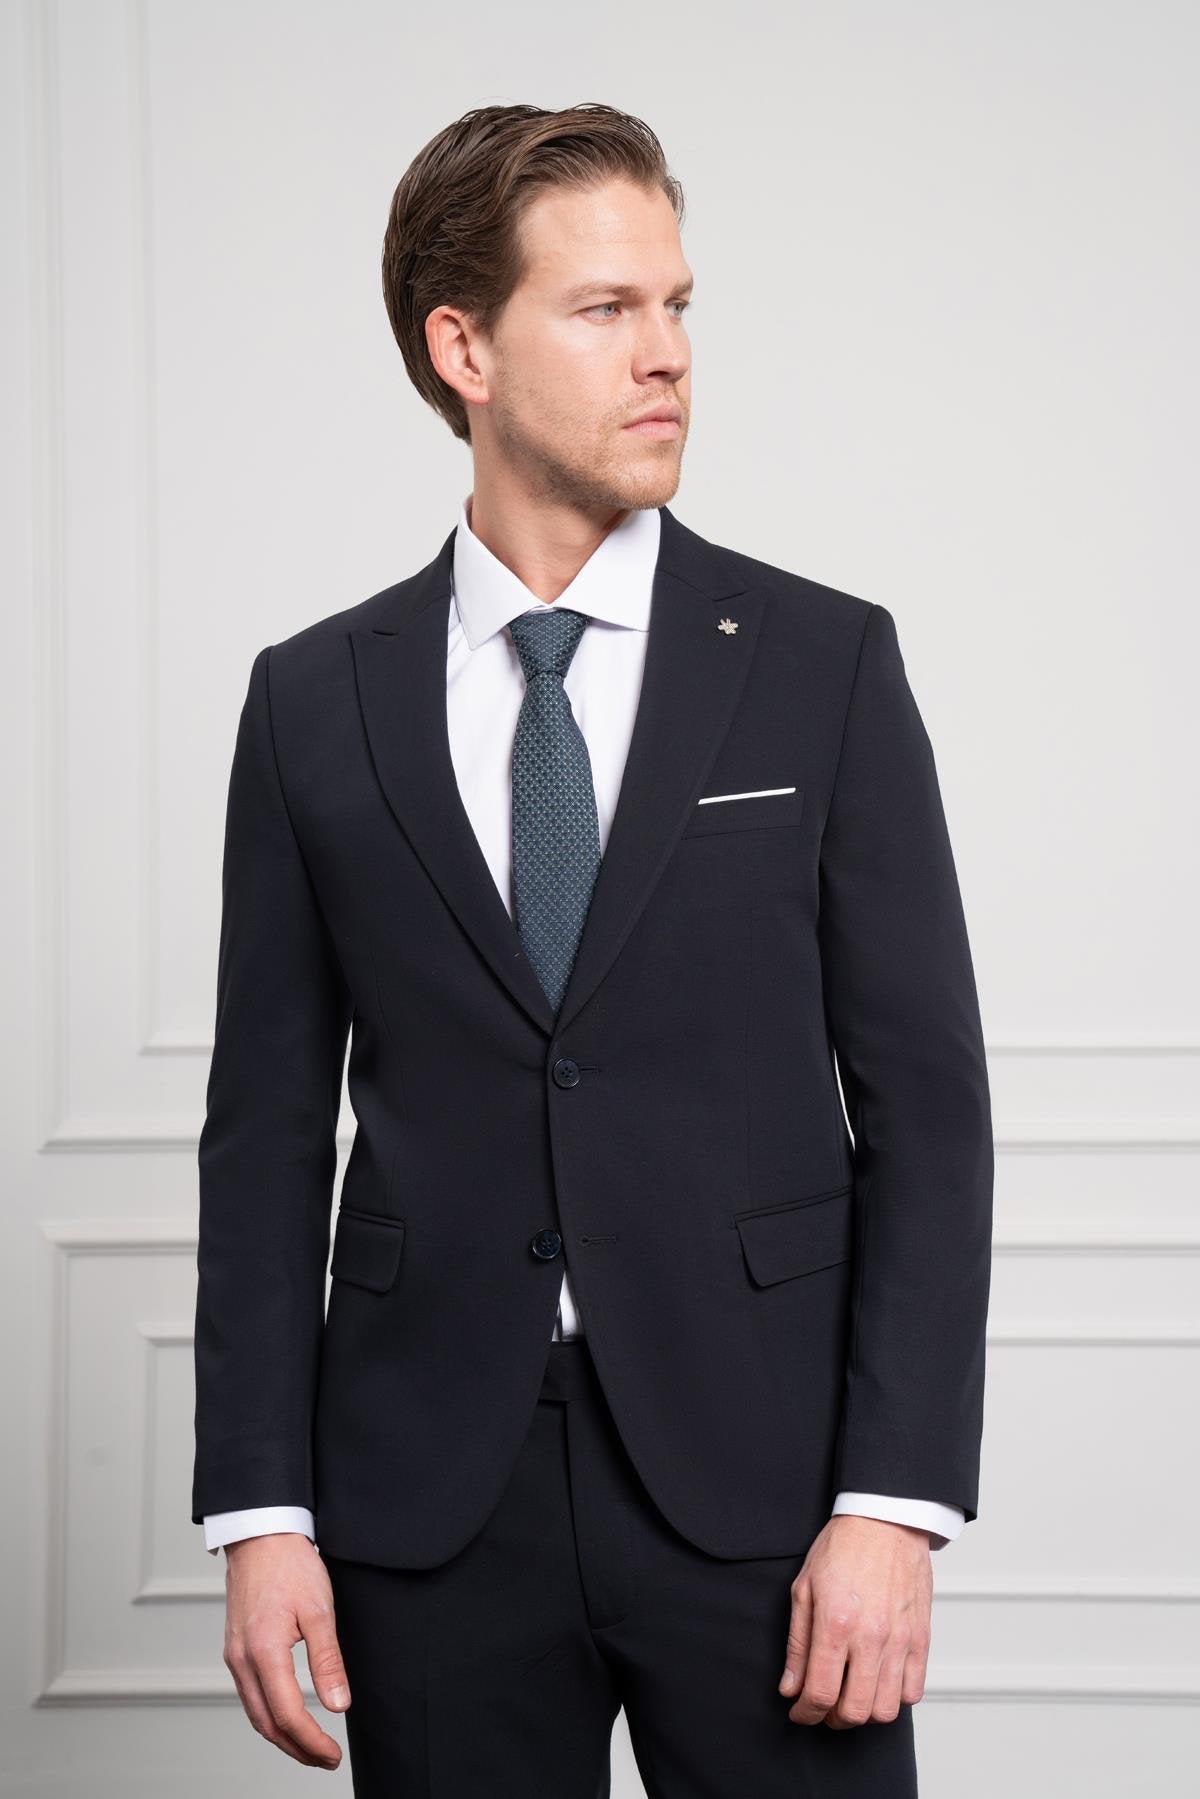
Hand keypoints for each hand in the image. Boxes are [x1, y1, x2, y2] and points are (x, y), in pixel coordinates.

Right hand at [222, 1533, 350, 1768]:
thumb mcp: (320, 1610)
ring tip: (311, 1747)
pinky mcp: (235, 1649)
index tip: (333, 1755)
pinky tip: (288, 1717)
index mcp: (264, 1651)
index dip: (312, 1742)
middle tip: (326, 1760)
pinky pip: (249, 1695)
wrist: (261, 1535)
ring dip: (282, 1736)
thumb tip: (338, 1706)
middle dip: (296, 1750)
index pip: (287, 1715)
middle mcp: (242, 1660)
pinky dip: (269, 1715)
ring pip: (255, 1713)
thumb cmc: (291, 1565)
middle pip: (266, 1724)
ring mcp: (234, 1655)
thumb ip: (328, 1661)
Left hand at [777, 1514, 931, 1727]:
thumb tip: (790, 1687)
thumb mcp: (804, 1588)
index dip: (805, 1713)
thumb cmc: (842, 1547)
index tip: (799, 1712)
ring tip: (851, 1695)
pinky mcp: (921, 1638)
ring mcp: (900, 1639)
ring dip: (864, 1713)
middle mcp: (871, 1637)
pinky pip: (913, 1691)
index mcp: (836, 1623)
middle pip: (854, 1711)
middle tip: (823, 1707)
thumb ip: (797, 1644)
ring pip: (885, 1709)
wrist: (885, 1519)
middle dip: (832, 1719)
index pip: (819, 1693)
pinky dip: (894, 1698)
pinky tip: (878, 1682)